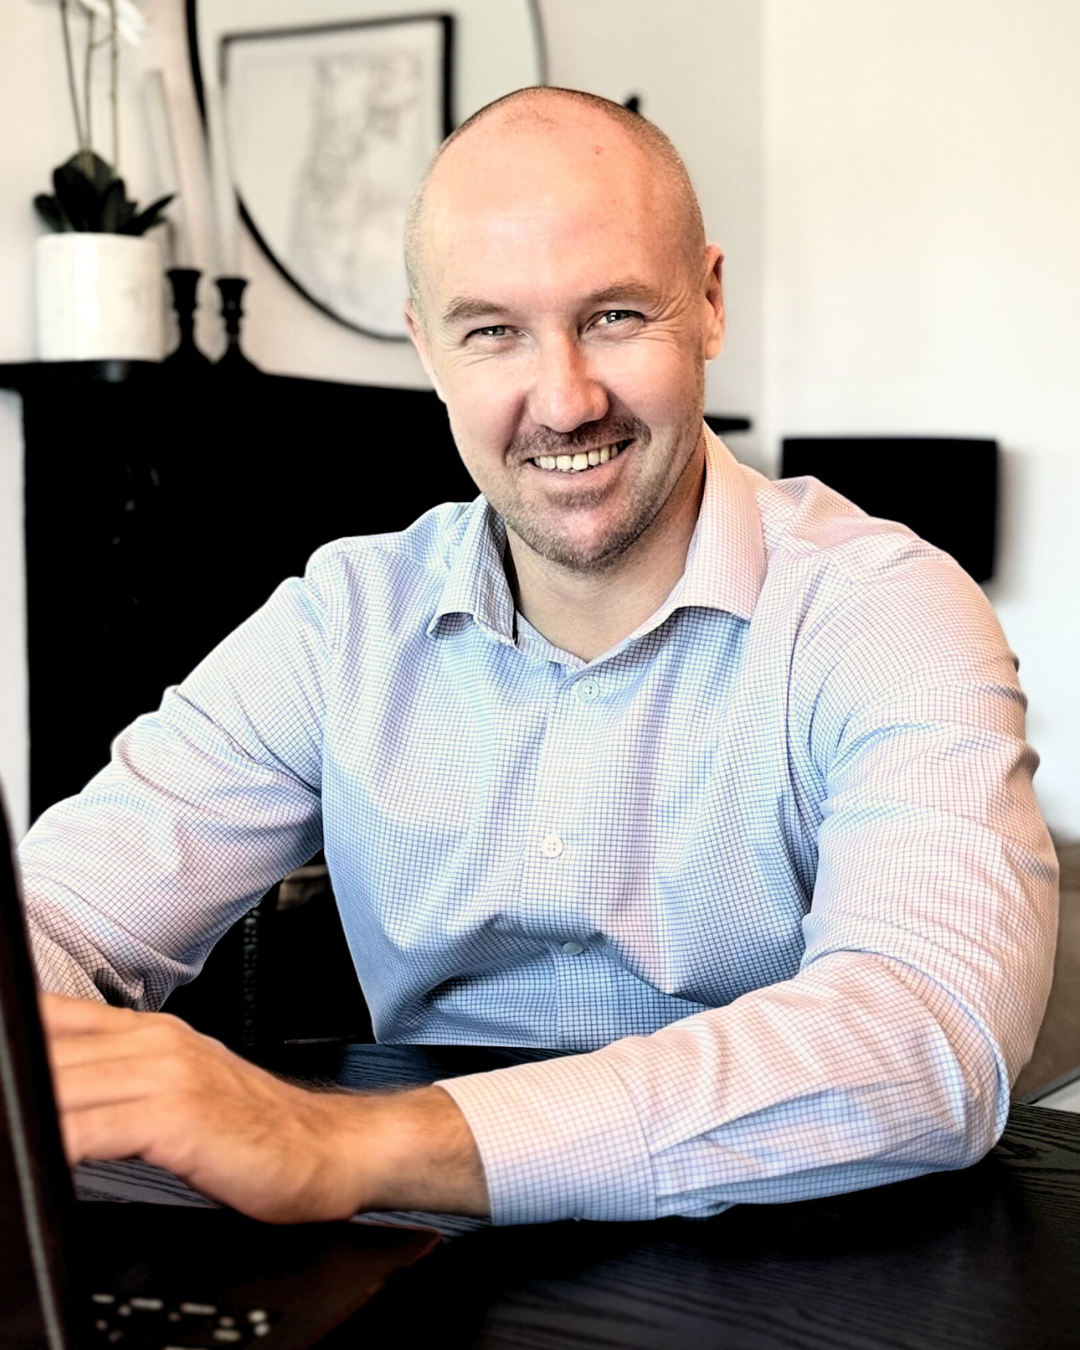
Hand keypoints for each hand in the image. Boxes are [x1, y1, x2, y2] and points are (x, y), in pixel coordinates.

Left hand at [40, 993, 488, 1222]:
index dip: (14, 1033)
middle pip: (45, 1053)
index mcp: (148, 1032)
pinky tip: (42, 1156)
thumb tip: (58, 1094)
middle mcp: (154, 1042)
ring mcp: (167, 1075)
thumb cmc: (258, 1131)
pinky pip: (93, 1128)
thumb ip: (117, 1081)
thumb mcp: (178, 1089)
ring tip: (6, 1130)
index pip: (50, 1017)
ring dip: (26, 1109)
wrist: (332, 1147)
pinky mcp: (179, 1116)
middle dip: (12, 1079)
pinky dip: (58, 1142)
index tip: (1, 1062)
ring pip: (61, 1085)